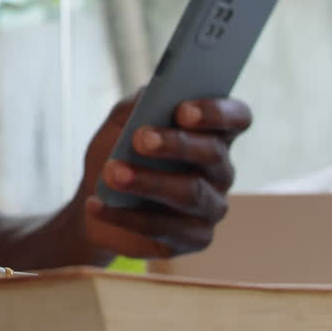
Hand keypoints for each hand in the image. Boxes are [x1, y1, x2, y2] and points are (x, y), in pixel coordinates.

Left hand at [75, 93, 252, 258]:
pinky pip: (164, 228)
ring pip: (191, 193)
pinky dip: (126, 216)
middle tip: (140, 139)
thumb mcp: (119, 123)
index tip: (183, 110)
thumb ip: (135, 105)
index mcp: (211, 132)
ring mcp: (211, 206)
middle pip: (213, 153)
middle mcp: (220, 169)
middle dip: (176, 144)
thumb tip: (150, 92)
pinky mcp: (195, 238)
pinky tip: (97, 204)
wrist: (95, 200)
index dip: (216, 112)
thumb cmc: (117, 153)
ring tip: (112, 173)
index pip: (236, 117)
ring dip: (149, 182)